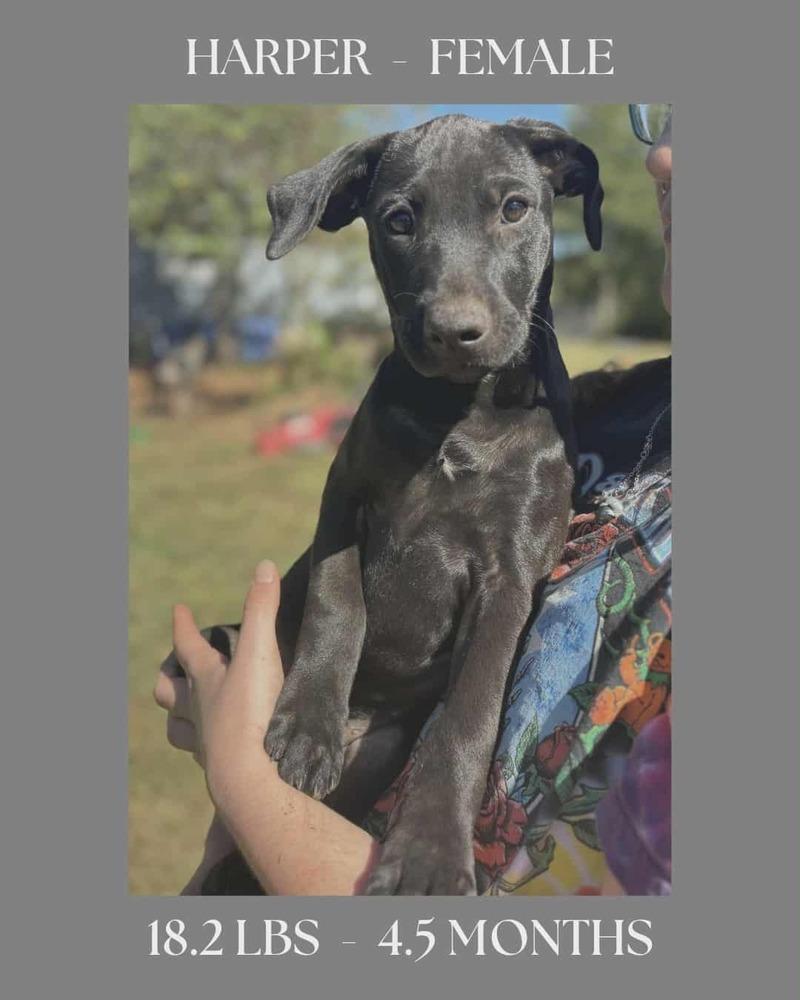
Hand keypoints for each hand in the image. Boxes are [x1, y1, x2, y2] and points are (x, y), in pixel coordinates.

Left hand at [154, 560, 283, 806]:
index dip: (183, 626)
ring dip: (179, 718)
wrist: (252, 779)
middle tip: (173, 669)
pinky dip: (206, 750)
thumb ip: (262, 610)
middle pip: (169, 692)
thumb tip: (264, 565)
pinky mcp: (221, 768)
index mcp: (205, 680)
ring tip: (187, 713)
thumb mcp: (261, 653)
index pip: (187, 645)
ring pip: (178, 729)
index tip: (179, 609)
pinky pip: (203, 758)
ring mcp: (206, 743)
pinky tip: (216, 752)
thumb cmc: (253, 713)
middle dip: (168, 677)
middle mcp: (199, 711)